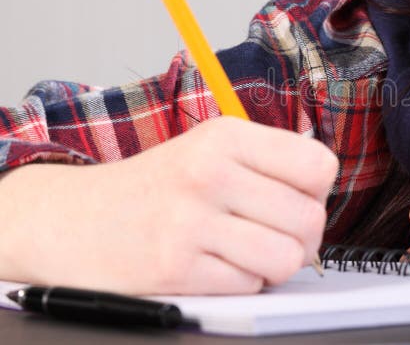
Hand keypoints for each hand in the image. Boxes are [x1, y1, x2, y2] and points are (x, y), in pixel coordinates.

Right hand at [0, 117, 338, 294]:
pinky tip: (217, 266)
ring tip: (250, 253)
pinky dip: (242, 283)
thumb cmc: (158, 187)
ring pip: (286, 258)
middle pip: (309, 219)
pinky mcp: (176, 268)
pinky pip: (249, 286)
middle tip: (274, 234)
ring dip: (274, 265)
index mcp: (227, 136)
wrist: (74, 218)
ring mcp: (190, 222)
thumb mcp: (211, 149)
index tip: (295, 197)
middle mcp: (209, 172)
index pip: (319, 166)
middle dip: (302, 237)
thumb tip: (324, 186)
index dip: (316, 190)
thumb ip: (270, 161)